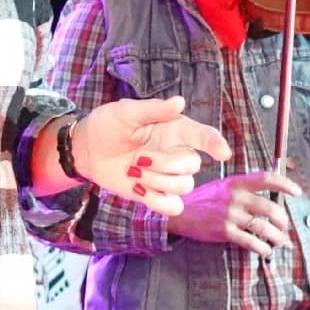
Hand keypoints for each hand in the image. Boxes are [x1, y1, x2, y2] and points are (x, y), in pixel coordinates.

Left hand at [73, 96, 232, 216]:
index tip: (222, 153)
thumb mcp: (125, 112)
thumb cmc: (107, 125)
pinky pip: (173, 207)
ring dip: (156, 181)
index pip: (203, 136)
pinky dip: (157, 201)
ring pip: (185, 187)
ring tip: (133, 172)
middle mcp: (176, 152)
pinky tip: (139, 190)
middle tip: (137, 159)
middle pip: (193, 165)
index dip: (216, 144)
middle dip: (165, 164)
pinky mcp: (156, 195)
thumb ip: (153, 109)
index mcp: (174, 129)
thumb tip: (179, 102)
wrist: (87, 150)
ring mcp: (168, 175)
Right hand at [167, 171, 303, 255]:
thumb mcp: (222, 187)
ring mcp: (230, 215)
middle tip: (284, 226)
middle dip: (283, 220)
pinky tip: (265, 250)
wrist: (179, 213)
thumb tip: (268, 200)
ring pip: (264, 227)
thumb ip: (243, 190)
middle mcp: (235, 197)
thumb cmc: (203, 200)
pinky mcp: (224, 231)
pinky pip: (251, 242)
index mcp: (236, 182)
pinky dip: (263, 248)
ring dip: (277, 237)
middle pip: (270, 208)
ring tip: (279, 241)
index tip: (296, 192)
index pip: (266, 178)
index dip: (285, 184)